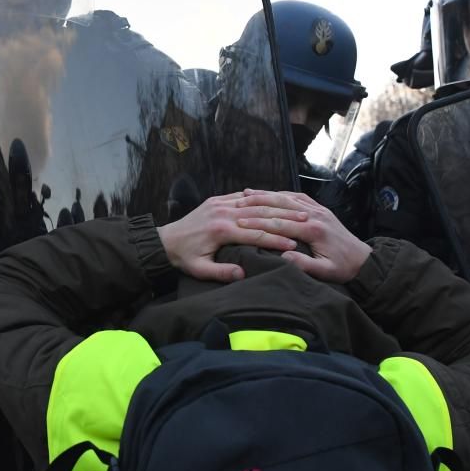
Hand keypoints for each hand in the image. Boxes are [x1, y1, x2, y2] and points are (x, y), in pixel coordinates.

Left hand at [156, 192, 302, 282]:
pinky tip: (275, 201)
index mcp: (221, 230)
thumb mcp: (199, 270)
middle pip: (260, 214)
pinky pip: (242, 196)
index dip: (276, 240)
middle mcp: (223, 212)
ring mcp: (220, 203)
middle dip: (283, 219)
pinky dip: (259, 199)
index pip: (255, 234)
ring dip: (276, 206)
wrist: (164, 240)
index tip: (294, 245)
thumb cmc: (183, 258)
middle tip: (305, 222)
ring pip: (254, 203)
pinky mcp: (217, 200)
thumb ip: (221, 272)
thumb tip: (243, 273)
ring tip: (296, 210)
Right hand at [235, 189, 371, 283]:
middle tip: (236, 203)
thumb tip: (283, 256)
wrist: (364, 260)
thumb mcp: (325, 272)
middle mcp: (315, 214)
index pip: (280, 223)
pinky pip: (297, 196)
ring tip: (246, 194)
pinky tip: (268, 194)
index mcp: (314, 230)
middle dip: (257, 204)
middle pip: (280, 204)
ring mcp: (318, 209)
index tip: (240, 223)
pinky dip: (280, 194)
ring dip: (266, 195)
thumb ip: (304, 264)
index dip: (258, 223)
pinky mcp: (320, 208)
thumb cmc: (343, 269)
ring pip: (287, 197)